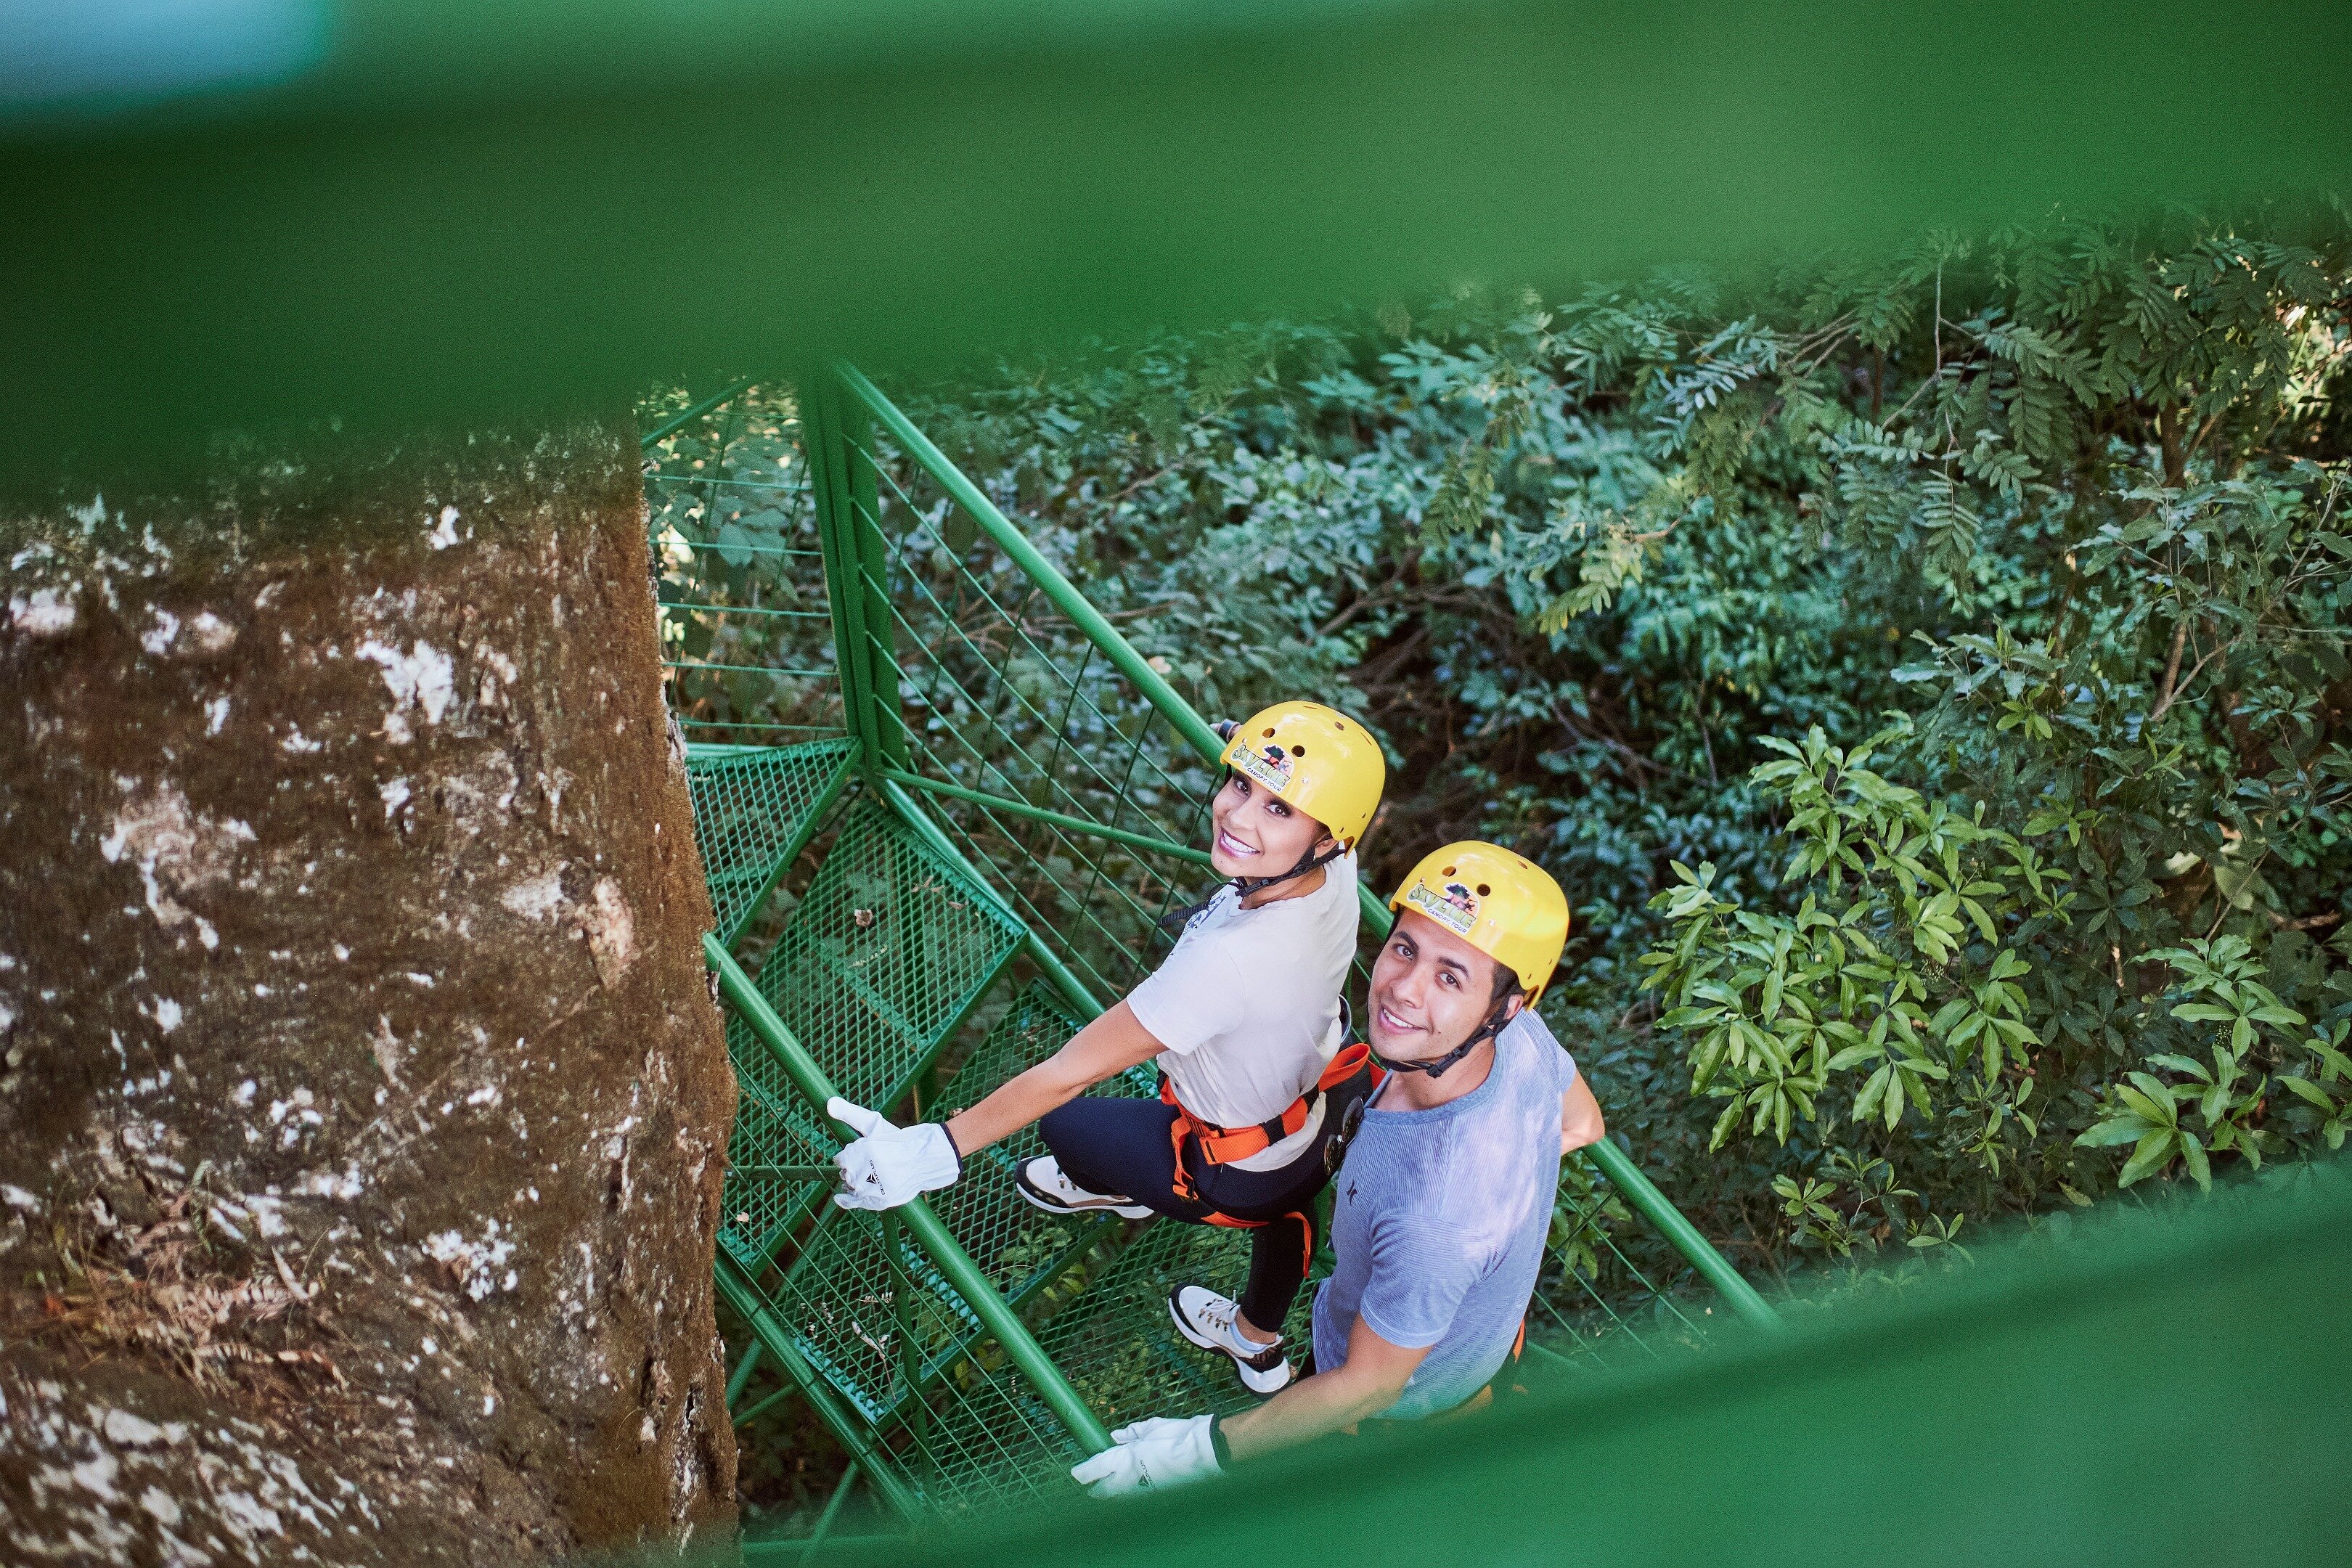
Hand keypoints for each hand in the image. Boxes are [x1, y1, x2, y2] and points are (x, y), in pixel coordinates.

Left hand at [828, 1097, 959, 1210]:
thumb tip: (829, 1104)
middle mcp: (870, 1169)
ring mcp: (875, 1187)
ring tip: (863, 1176)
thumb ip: (850, 1114)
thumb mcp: (875, 1123)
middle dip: (852, 1168)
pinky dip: (847, 1201)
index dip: (847, 1156)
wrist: (925, 1159)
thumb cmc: (898, 1140)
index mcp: (867, 1149)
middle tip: (868, 1163)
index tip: (858, 1152)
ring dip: (853, 1182)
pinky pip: (858, 1202)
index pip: (842, 1158)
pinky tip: (839, 1197)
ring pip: (852, 1187)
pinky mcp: (882, 1200)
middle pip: (846, 1173)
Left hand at [1068, 1415, 1218, 1497]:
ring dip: (1117, 1494)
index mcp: (1123, 1458)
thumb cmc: (1176, 1436)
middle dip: (1097, 1490)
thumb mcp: (1150, 1427)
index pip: (1094, 1469)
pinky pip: (1139, 1498)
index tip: (1076, 1473)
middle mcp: (1129, 1478)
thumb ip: (1131, 1434)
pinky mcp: (1157, 1496)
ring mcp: (1143, 1490)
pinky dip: (1135, 1494)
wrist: (1202, 1452)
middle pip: (1103, 1491)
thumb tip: (1117, 1437)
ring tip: (1117, 1488)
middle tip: (1093, 1488)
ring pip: (1121, 1497)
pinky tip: (1138, 1489)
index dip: (1083, 1472)